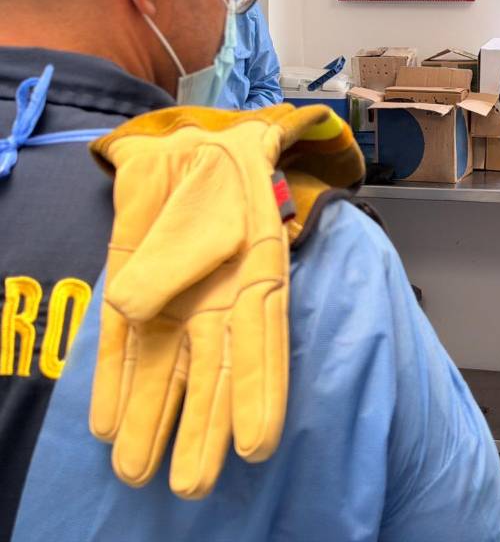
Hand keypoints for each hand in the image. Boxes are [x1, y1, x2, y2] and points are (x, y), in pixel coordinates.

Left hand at [88, 105, 363, 498]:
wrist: (190, 148)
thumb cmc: (222, 173)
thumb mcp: (213, 202)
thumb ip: (179, 254)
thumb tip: (126, 307)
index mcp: (256, 283)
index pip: (261, 346)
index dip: (259, 395)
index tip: (256, 446)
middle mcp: (216, 305)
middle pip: (210, 373)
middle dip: (201, 427)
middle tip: (190, 487)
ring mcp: (172, 303)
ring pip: (162, 367)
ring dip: (150, 415)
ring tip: (134, 469)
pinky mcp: (131, 292)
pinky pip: (120, 344)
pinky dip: (111, 380)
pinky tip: (102, 422)